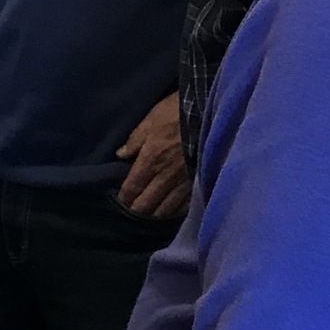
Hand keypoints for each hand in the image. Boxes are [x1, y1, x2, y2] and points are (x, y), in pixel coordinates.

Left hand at [117, 92, 189, 220]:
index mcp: (150, 161)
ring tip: (150, 216)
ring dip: (155, 215)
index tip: (122, 201)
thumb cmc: (177, 113)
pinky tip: (172, 212)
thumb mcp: (151, 120)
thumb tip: (120, 154)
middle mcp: (164, 177)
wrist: (210, 113)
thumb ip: (135, 139)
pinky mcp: (198, 183)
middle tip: (133, 212)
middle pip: (146, 204)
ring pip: (165, 209)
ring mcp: (183, 183)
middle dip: (137, 210)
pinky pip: (185, 205)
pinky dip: (175, 211)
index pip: (132, 188)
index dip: (125, 198)